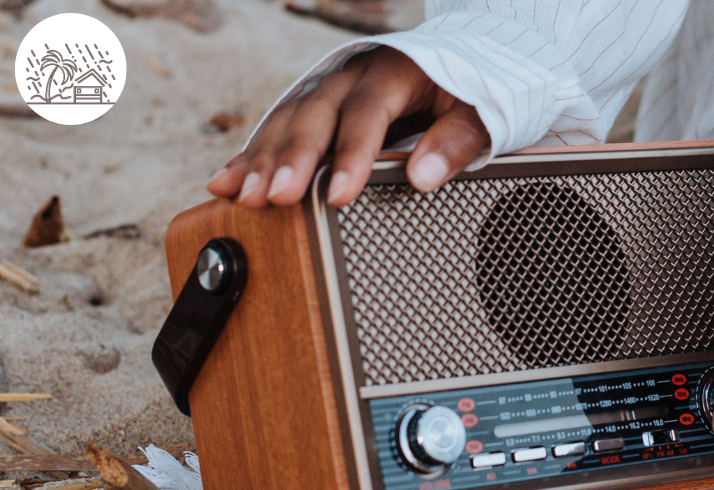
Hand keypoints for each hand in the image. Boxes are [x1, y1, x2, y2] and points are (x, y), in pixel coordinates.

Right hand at [207, 47, 489, 208]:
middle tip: (275, 198)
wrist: (452, 63)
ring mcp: (326, 88)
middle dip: (291, 158)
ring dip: (264, 160)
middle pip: (314, 114)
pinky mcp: (313, 107)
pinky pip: (277, 130)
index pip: (366, 113)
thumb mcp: (480, 112)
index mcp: (393, 71)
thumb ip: (456, 142)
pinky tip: (227, 182)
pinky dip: (252, 157)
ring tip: (246, 197)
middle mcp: (351, 74)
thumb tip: (422, 175)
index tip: (339, 195)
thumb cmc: (466, 92)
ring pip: (287, 120)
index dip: (350, 155)